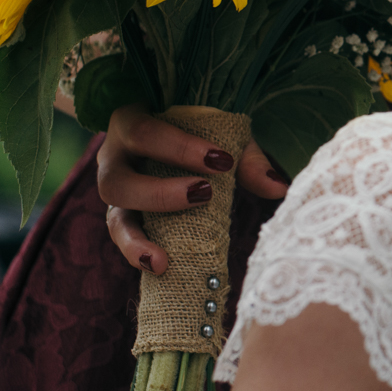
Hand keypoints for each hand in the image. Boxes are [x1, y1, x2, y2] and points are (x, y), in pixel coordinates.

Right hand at [99, 104, 287, 274]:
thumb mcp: (221, 137)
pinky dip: (138, 252)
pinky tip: (159, 266)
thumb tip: (279, 187)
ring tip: (162, 260)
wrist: (177, 137)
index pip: (145, 132)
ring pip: (113, 217)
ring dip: (135, 239)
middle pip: (115, 180)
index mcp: (131, 124)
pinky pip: (122, 238)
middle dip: (158, 192)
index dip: (179, 147)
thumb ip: (246, 159)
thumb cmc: (198, 133)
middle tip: (204, 194)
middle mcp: (113, 159)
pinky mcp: (121, 217)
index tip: (223, 160)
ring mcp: (115, 192)